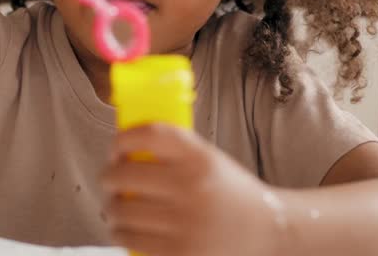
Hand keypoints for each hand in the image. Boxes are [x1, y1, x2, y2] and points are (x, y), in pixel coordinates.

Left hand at [101, 124, 286, 255]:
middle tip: (110, 179)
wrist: (269, 231)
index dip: (123, 139)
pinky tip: (125, 230)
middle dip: (108, 176)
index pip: (149, 134)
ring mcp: (185, 223)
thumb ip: (176, 153)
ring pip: (121, 210)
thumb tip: (125, 149)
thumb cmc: (233, 195)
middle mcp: (192, 187)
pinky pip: (129, 240)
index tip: (117, 148)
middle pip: (124, 174)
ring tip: (117, 207)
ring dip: (112, 208)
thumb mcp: (211, 161)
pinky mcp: (179, 253)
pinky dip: (121, 234)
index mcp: (201, 158)